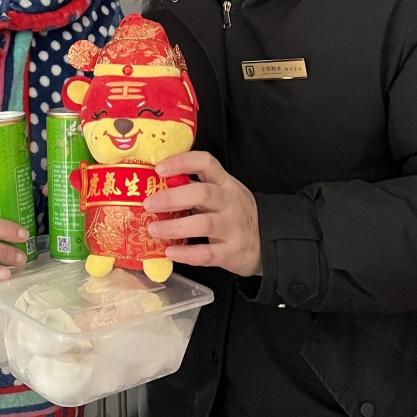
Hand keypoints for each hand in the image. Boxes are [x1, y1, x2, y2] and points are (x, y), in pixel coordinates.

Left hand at [144, 151, 261, 277]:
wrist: (267, 242)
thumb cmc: (234, 214)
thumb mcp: (222, 193)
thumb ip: (196, 188)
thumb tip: (156, 186)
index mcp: (225, 183)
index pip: (206, 162)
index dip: (182, 162)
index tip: (159, 169)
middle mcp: (230, 202)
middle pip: (203, 194)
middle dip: (172, 198)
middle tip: (148, 204)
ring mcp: (232, 228)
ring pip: (204, 224)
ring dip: (174, 227)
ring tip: (153, 229)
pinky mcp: (231, 253)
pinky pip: (208, 253)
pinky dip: (187, 254)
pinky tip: (170, 252)